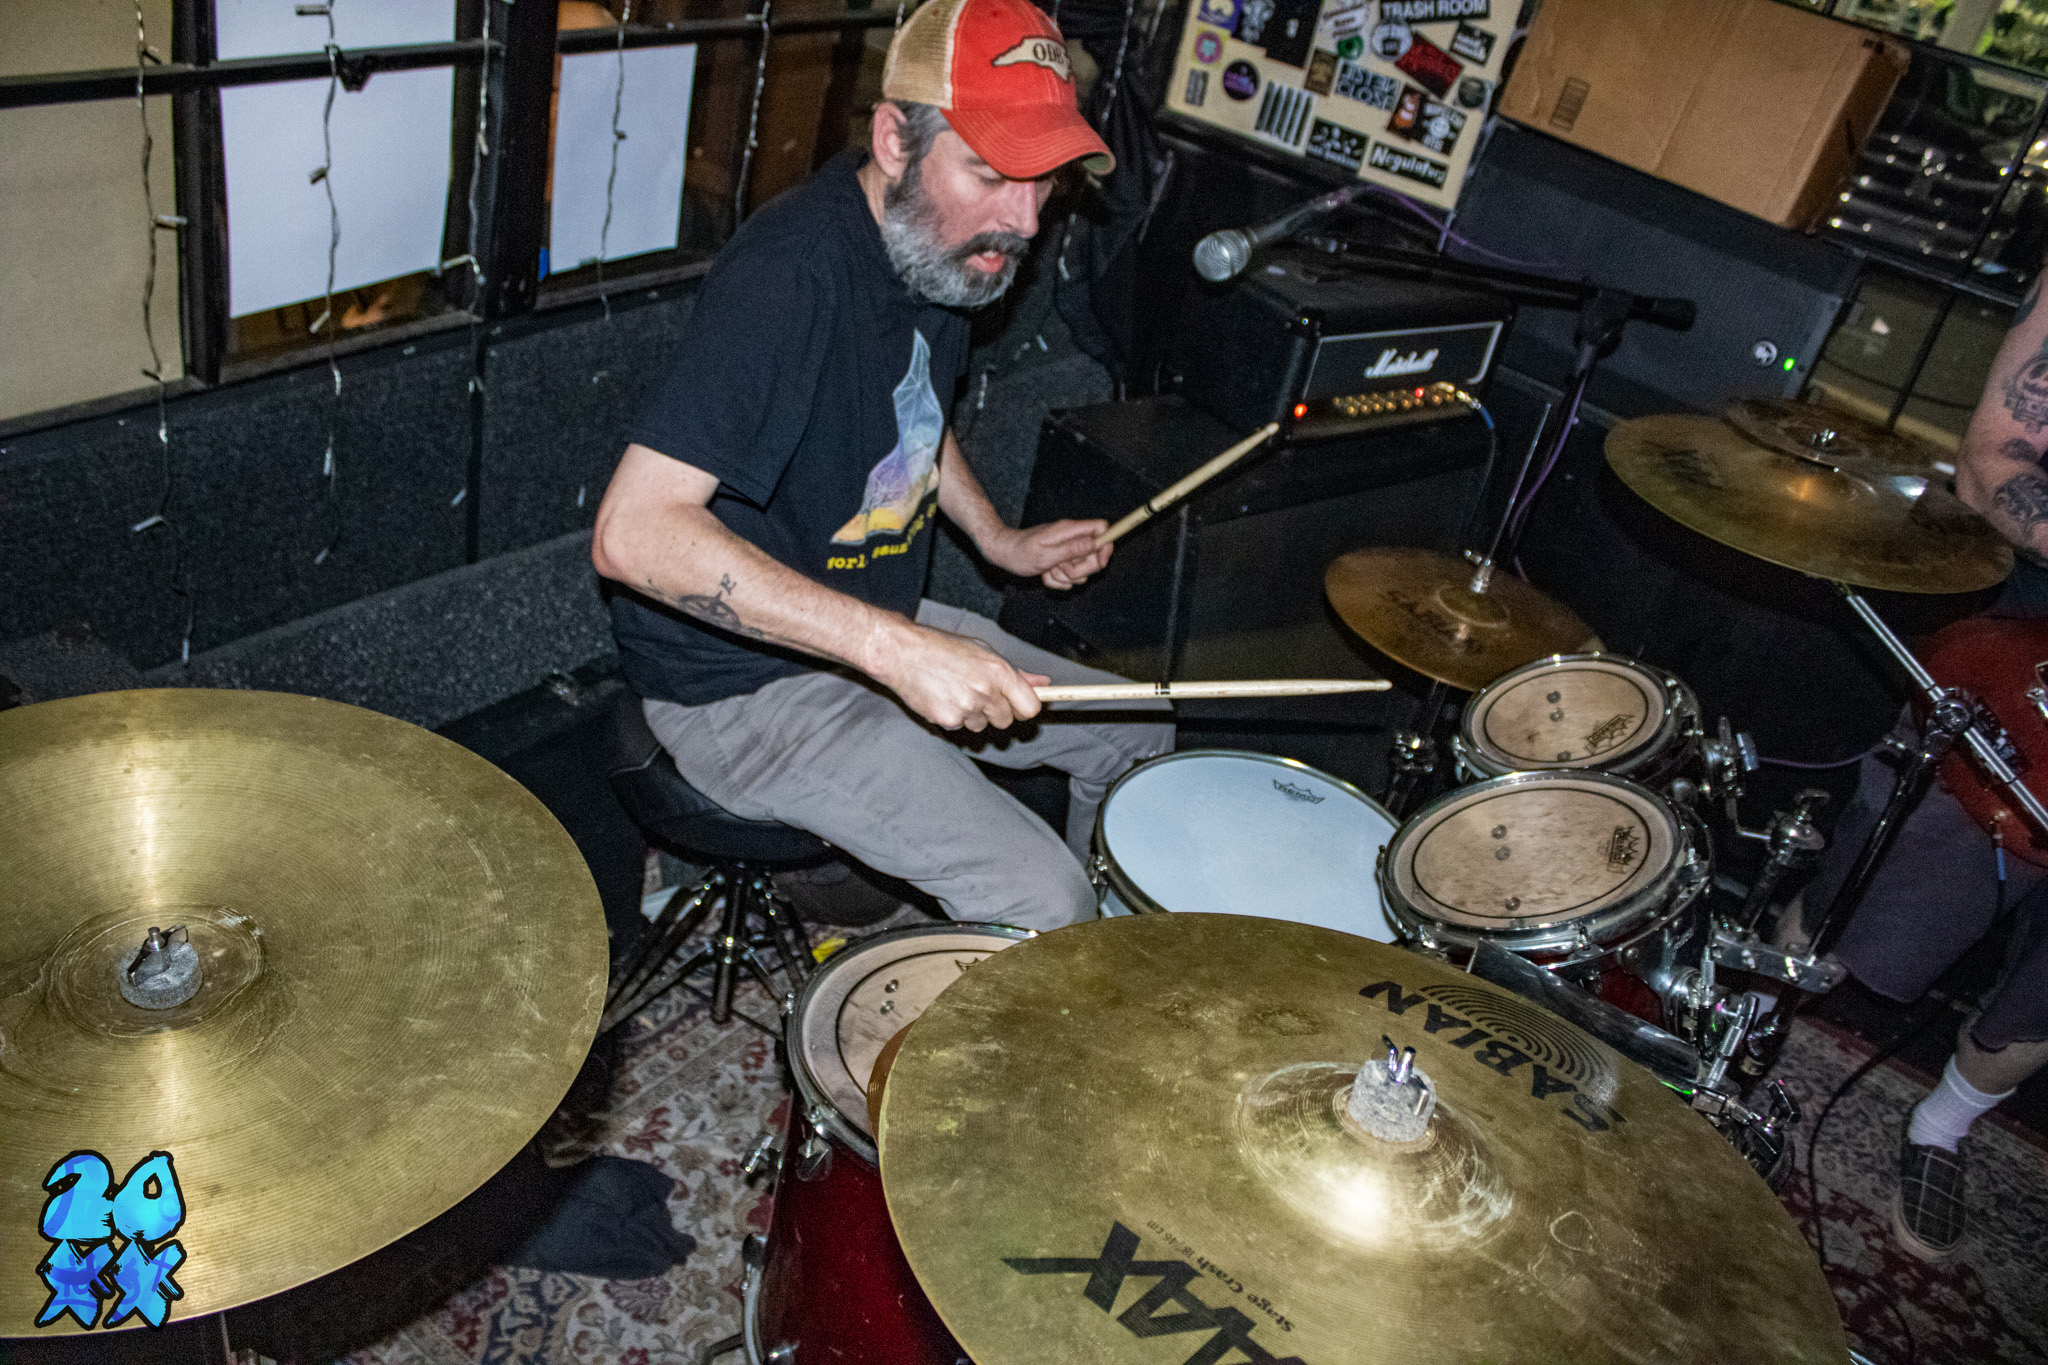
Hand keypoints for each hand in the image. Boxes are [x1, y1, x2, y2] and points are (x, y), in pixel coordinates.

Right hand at [866, 620, 1046, 731]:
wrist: (904, 654)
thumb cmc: (943, 649)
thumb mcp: (983, 652)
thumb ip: (1015, 673)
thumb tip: (1043, 682)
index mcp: (998, 671)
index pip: (1030, 707)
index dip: (1025, 709)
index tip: (1018, 706)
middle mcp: (985, 691)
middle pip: (1006, 720)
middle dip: (996, 712)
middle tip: (978, 694)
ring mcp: (966, 707)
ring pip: (982, 726)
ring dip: (973, 715)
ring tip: (956, 692)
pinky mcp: (948, 720)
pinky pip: (960, 728)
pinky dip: (953, 718)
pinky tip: (943, 699)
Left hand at [984, 520, 1112, 589]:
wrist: (1003, 554)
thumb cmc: (1020, 552)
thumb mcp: (1047, 554)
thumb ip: (1073, 549)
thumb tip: (1097, 542)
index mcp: (1069, 530)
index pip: (1101, 529)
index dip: (1106, 545)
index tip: (1100, 560)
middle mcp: (1071, 538)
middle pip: (1095, 555)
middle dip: (1081, 569)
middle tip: (1061, 568)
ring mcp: (1067, 551)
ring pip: (1082, 571)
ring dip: (1065, 577)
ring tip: (1048, 570)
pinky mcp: (1062, 562)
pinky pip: (1070, 578)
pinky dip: (1057, 581)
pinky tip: (1044, 573)